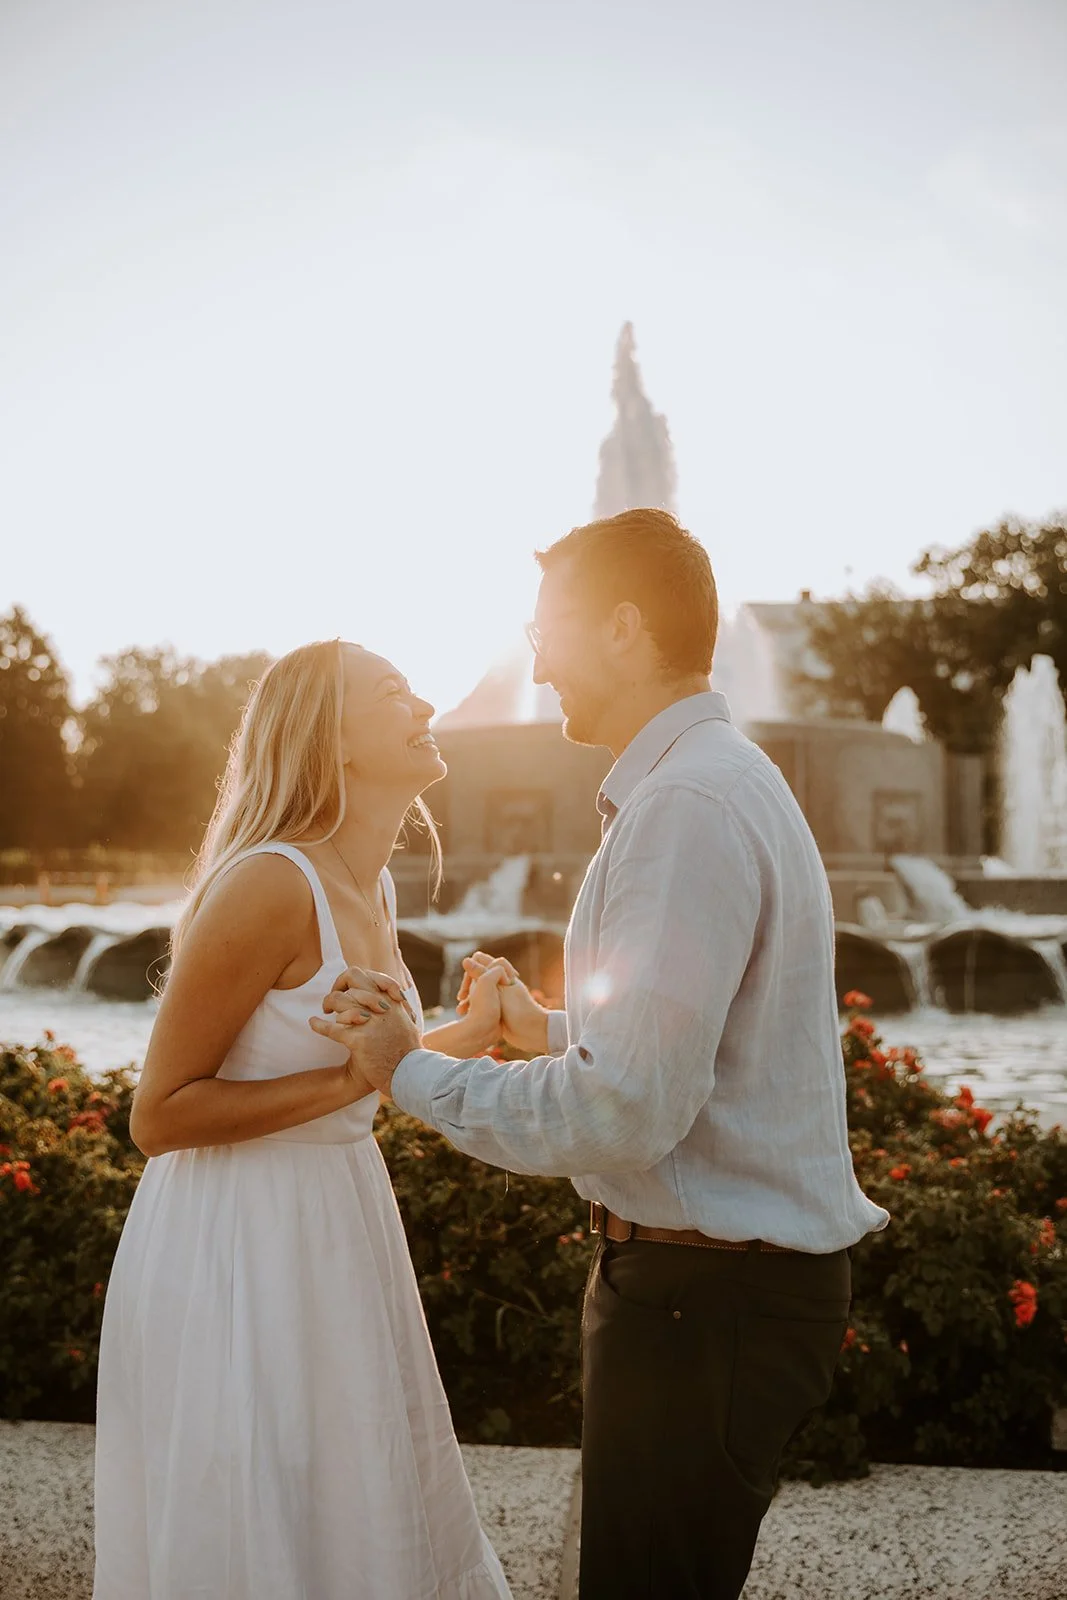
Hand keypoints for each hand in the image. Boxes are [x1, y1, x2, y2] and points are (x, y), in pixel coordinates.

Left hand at [309, 966, 419, 1096]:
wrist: (409, 1074)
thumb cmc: (407, 1052)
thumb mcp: (408, 1022)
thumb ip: (398, 1007)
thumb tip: (393, 998)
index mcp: (392, 1000)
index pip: (367, 975)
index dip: (351, 979)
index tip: (346, 990)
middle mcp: (381, 1006)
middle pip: (352, 978)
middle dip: (337, 985)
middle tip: (332, 1000)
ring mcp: (369, 1022)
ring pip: (339, 1000)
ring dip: (328, 1003)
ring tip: (324, 1012)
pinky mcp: (359, 1041)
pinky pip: (332, 1028)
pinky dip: (319, 1025)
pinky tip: (313, 1023)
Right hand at [456, 952, 549, 1055]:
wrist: (532, 1032)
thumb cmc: (517, 1009)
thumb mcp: (497, 990)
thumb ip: (481, 975)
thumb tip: (466, 959)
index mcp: (502, 972)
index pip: (480, 960)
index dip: (473, 970)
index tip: (472, 984)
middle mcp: (500, 981)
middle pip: (477, 975)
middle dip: (468, 986)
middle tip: (461, 997)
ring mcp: (498, 995)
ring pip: (478, 990)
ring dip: (469, 998)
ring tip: (462, 1011)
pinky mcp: (497, 1008)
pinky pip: (481, 1002)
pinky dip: (473, 1006)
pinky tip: (466, 1014)